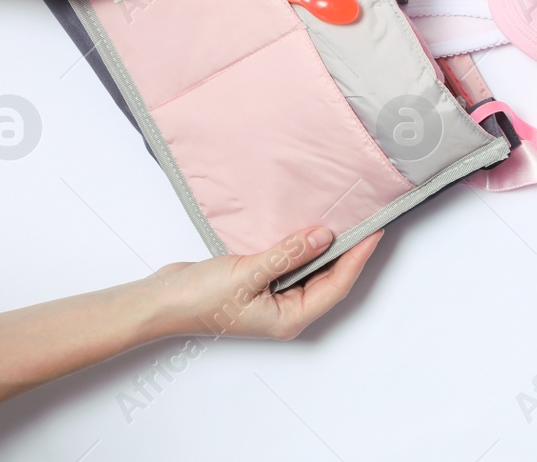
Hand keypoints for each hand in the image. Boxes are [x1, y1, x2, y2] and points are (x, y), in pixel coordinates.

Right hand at [146, 228, 381, 339]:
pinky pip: (293, 262)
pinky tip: (310, 227)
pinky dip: (303, 245)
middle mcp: (288, 310)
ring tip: (346, 218)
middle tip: (368, 219)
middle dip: (349, 251)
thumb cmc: (199, 298)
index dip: (358, 257)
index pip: (337, 284)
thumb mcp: (248, 273)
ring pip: (312, 269)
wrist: (161, 300)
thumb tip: (325, 235)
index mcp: (290, 318)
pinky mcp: (262, 283)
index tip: (375, 230)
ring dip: (326, 247)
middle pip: (330, 278)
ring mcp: (275, 297)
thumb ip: (289, 253)